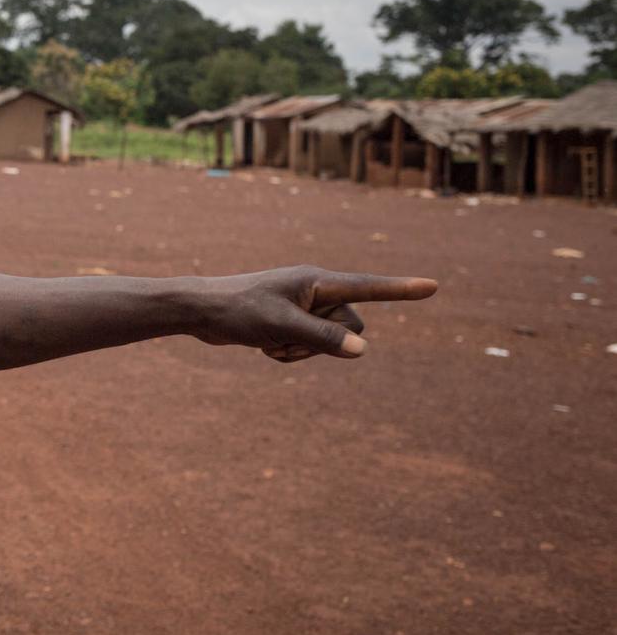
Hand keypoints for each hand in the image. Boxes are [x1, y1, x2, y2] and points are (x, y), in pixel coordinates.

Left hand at [190, 266, 437, 362]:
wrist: (201, 313)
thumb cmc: (238, 311)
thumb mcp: (281, 327)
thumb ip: (322, 338)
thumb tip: (362, 351)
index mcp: (317, 281)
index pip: (368, 287)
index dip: (401, 290)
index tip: (433, 286)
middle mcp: (315, 291)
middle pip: (349, 328)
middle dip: (322, 342)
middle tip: (284, 334)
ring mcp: (303, 308)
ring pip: (329, 343)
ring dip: (301, 350)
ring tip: (270, 339)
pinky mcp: (291, 322)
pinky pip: (308, 348)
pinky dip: (289, 353)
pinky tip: (264, 344)